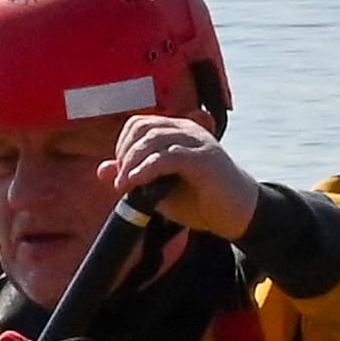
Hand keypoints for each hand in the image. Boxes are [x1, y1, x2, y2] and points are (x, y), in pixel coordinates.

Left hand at [110, 114, 263, 239]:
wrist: (237, 216)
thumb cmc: (201, 201)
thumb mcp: (159, 189)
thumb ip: (134, 176)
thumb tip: (101, 169)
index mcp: (178, 132)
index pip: (139, 124)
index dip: (123, 145)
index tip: (121, 172)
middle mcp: (188, 130)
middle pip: (143, 127)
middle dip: (124, 154)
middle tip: (122, 181)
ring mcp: (198, 142)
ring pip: (153, 138)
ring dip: (132, 163)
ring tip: (125, 186)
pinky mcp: (205, 159)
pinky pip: (169, 156)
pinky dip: (147, 169)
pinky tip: (136, 183)